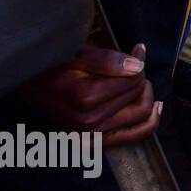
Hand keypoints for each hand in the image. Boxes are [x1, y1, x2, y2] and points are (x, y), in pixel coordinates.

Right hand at [21, 43, 161, 144]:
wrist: (34, 86)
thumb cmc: (56, 67)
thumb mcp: (78, 55)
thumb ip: (107, 60)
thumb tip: (138, 67)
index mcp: (85, 98)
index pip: (134, 79)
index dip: (139, 61)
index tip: (136, 50)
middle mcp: (89, 121)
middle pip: (139, 95)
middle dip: (140, 77)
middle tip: (132, 64)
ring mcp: (92, 134)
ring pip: (142, 113)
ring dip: (145, 95)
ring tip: (136, 81)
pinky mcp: (96, 141)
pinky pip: (134, 135)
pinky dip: (149, 122)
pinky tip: (157, 108)